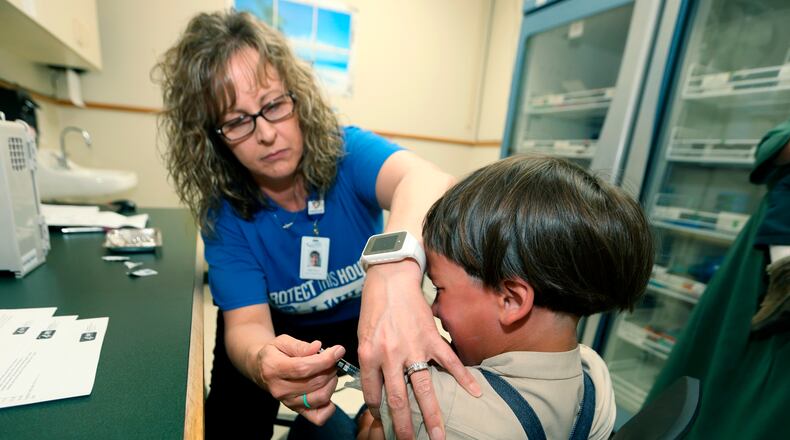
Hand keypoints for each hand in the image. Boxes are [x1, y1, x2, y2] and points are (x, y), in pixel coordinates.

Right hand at [254, 335, 345, 424]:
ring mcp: (288, 402)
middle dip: (330, 368)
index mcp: (274, 369)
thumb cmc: (274, 354)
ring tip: (329, 371)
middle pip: (315, 382)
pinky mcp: (297, 411)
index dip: (325, 360)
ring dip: (332, 383)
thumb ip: (300, 345)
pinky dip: (329, 406)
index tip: (338, 351)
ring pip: (320, 397)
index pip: (303, 368)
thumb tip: (317, 347)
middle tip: (332, 359)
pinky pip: (319, 416)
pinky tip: (326, 390)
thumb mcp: (282, 342)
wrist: (262, 370)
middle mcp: (280, 389)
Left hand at [358, 261, 480, 439]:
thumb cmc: (375, 307)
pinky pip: (450, 361)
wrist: (391, 279)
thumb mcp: (364, 336)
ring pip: (425, 388)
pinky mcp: (432, 337)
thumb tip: (379, 388)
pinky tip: (475, 393)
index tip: (384, 422)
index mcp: (370, 354)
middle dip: (404, 426)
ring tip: (439, 436)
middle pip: (399, 399)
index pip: (373, 394)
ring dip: (432, 415)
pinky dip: (464, 378)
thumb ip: (371, 362)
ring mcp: (414, 347)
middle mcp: (391, 355)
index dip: (378, 411)